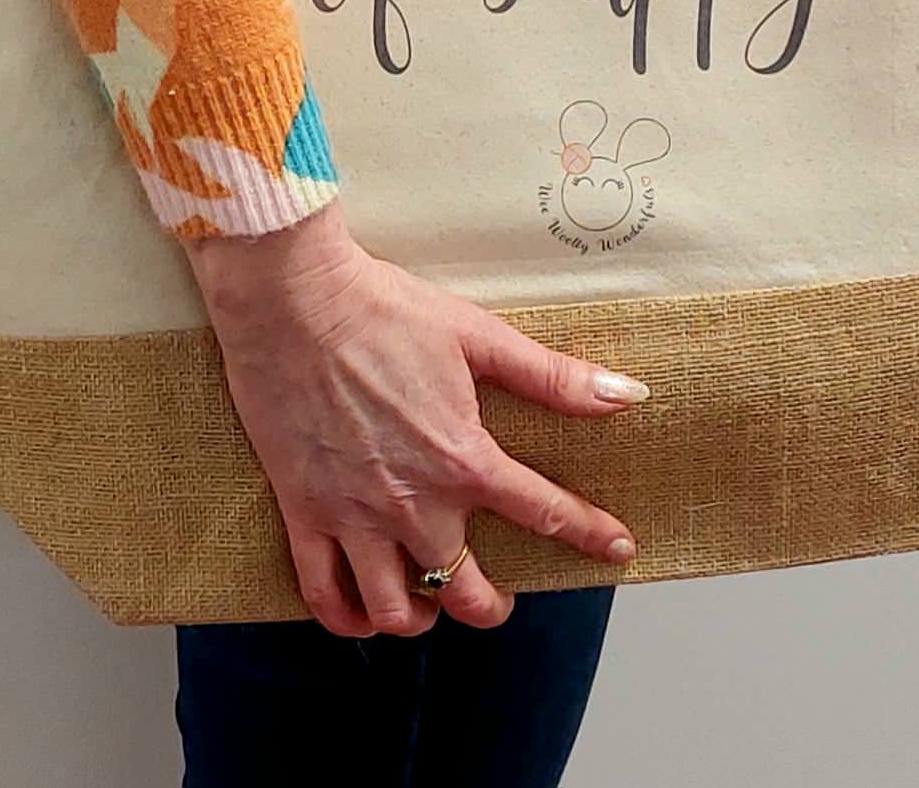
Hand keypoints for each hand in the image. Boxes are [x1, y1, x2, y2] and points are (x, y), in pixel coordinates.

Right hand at [186, 204, 646, 637]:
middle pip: (465, 591)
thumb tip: (626, 394)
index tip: (616, 547)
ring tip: (430, 602)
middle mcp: (412, 502)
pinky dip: (347, 618)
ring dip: (420, 617)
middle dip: (490, 605)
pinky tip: (364, 610)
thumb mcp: (478, 335)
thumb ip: (552, 377)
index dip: (589, 534)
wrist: (293, 300)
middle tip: (497, 596)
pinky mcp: (303, 512)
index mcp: (462, 458)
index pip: (544, 513)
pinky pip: (323, 594)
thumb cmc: (383, 309)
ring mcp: (354, 515)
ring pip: (395, 610)